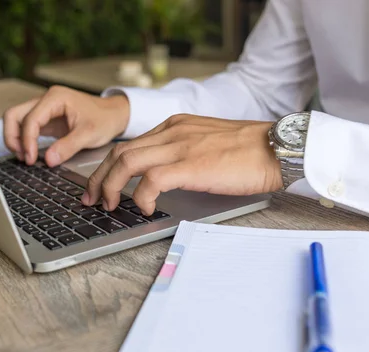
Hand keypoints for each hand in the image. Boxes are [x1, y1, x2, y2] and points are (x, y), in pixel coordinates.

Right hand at [3, 85, 129, 166]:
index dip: (26, 140)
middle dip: (13, 137)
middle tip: (23, 157)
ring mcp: (44, 108)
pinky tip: (31, 154)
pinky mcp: (46, 118)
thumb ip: (68, 147)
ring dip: (16, 138)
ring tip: (26, 157)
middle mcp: (46, 99)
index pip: (30, 119)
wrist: (114, 114)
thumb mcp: (89, 134)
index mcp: (56, 98)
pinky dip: (24, 140)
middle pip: (14, 115)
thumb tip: (48, 160)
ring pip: (17, 120)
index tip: (30, 159)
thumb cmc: (104, 119)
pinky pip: (26, 127)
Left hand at [82, 114, 282, 214]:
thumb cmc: (248, 151)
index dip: (108, 167)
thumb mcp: (205, 143)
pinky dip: (140, 196)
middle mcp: (172, 132)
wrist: (277, 147)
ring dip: (111, 186)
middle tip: (91, 199)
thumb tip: (161, 178)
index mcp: (174, 126)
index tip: (100, 185)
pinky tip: (143, 208)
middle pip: (119, 153)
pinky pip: (151, 180)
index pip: (128, 145)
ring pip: (127, 162)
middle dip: (99, 178)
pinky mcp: (190, 164)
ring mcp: (180, 146)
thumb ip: (181, 153)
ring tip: (108, 206)